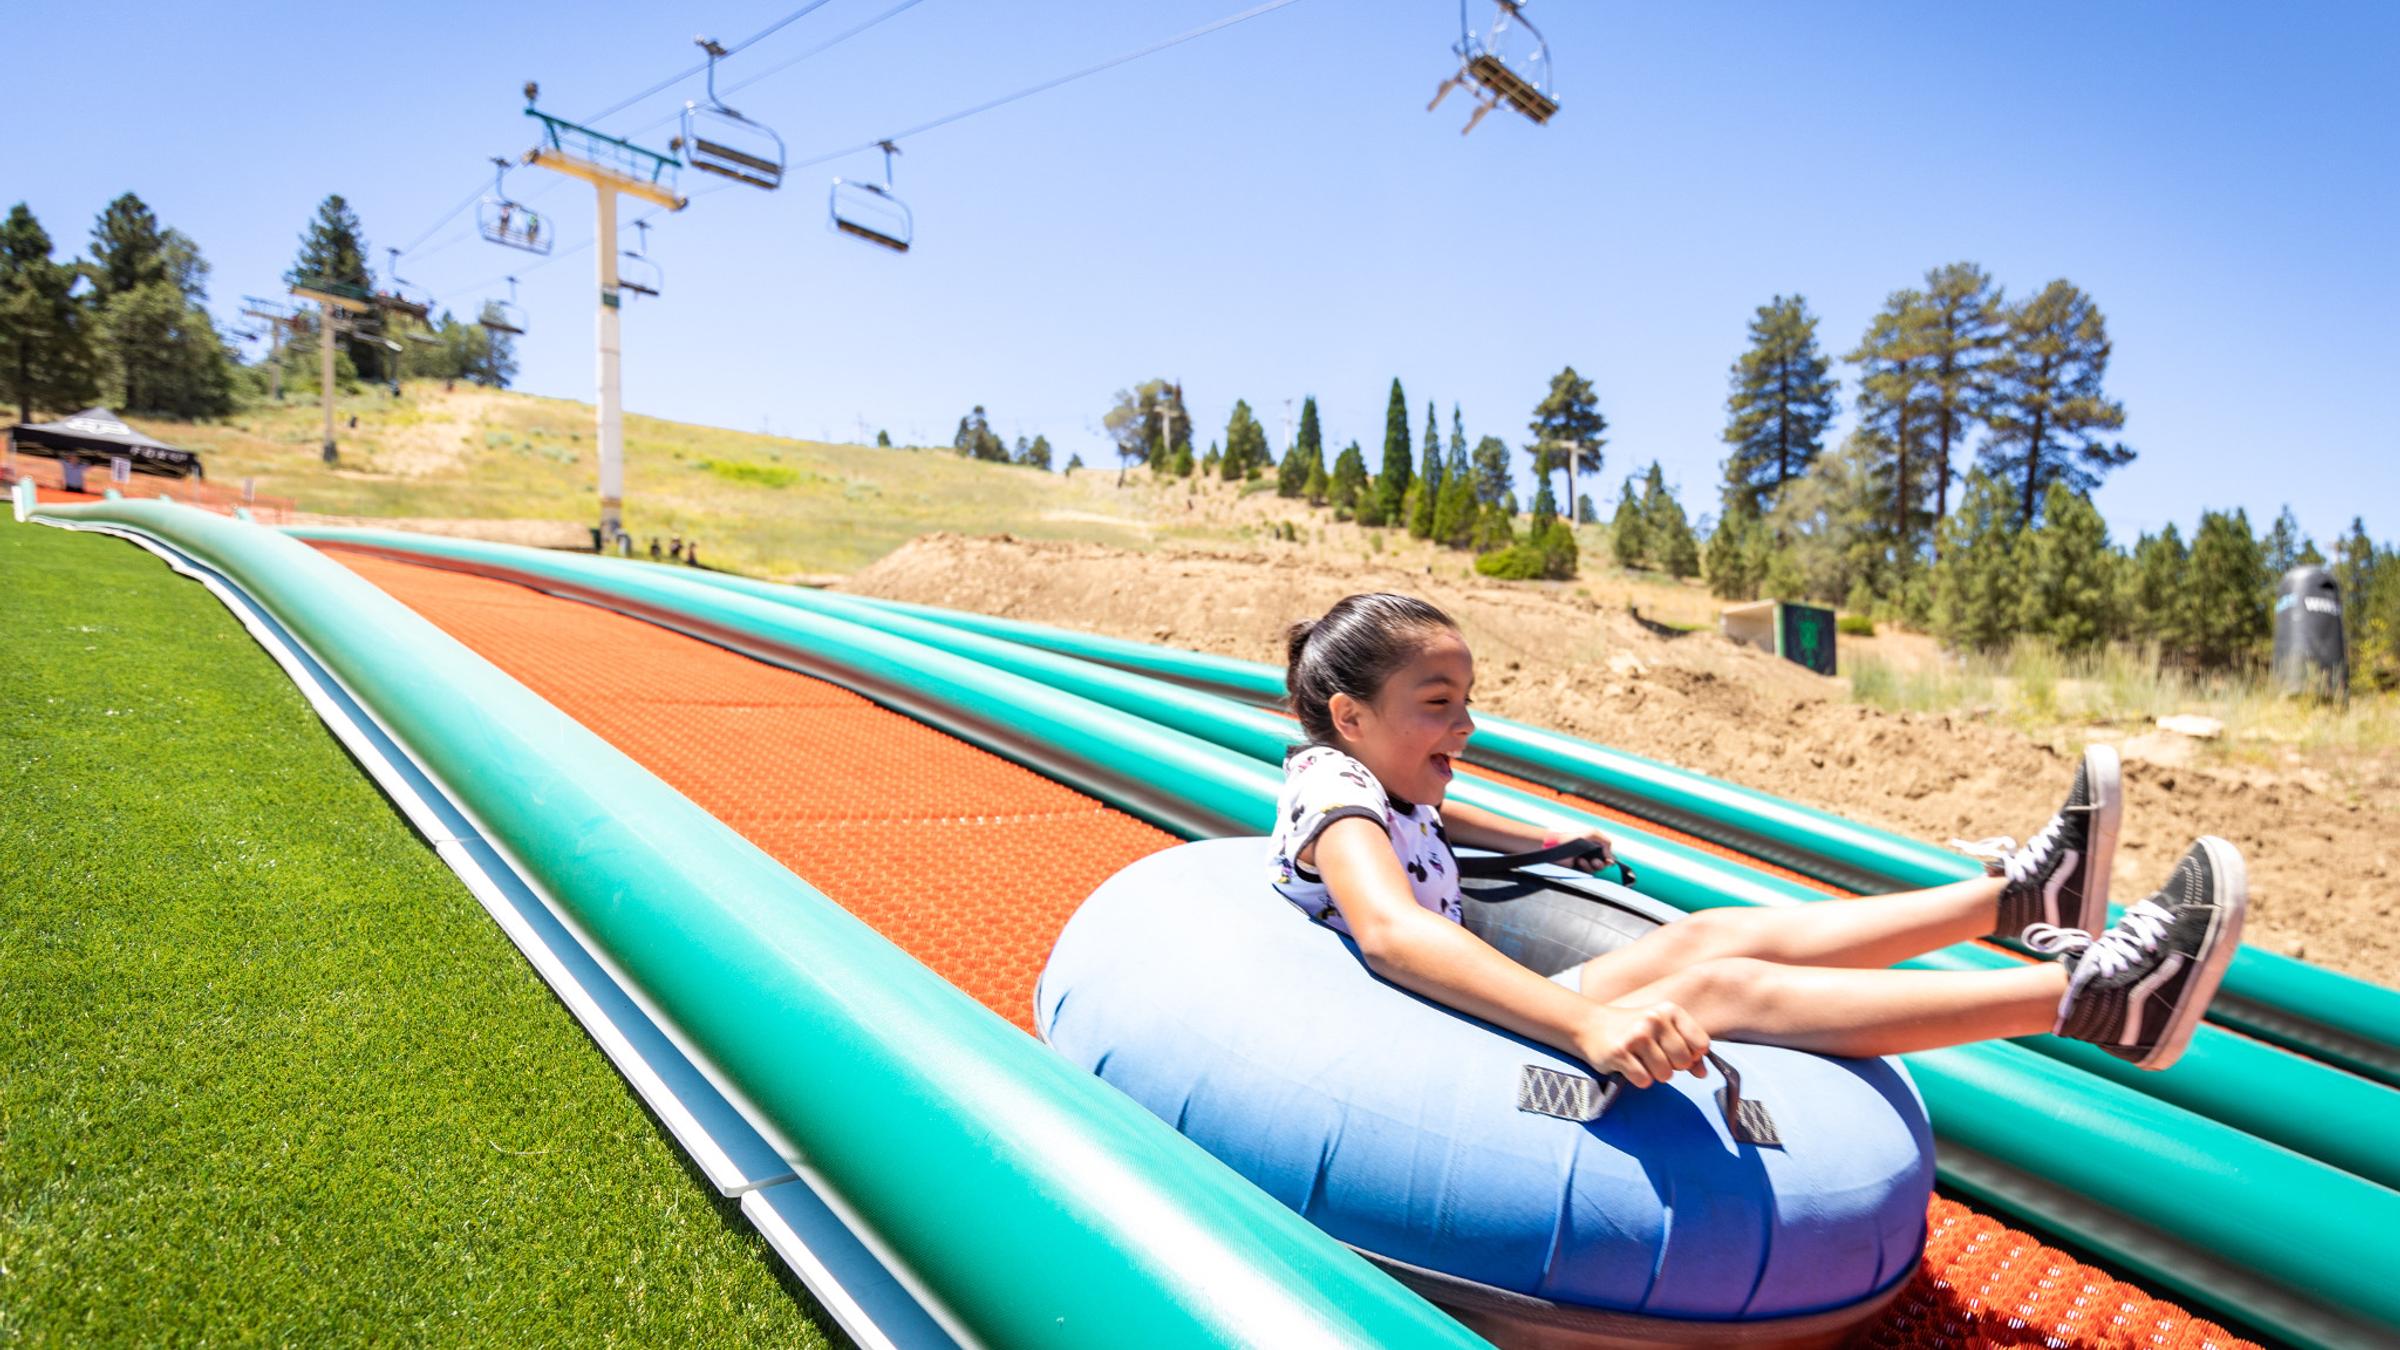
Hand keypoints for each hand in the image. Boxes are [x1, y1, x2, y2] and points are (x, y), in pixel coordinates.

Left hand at [1542, 827, 1615, 873]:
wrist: (1557, 845)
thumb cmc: (1573, 837)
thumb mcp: (1593, 834)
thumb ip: (1606, 842)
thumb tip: (1611, 858)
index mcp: (1596, 846)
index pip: (1608, 856)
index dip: (1609, 859)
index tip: (1608, 860)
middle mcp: (1592, 855)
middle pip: (1604, 865)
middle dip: (1601, 864)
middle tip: (1594, 861)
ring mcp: (1585, 862)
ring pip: (1596, 870)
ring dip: (1591, 866)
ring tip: (1582, 859)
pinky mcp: (1579, 869)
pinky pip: (1588, 873)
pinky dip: (1585, 867)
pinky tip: (1579, 861)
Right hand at [1576, 1001, 1709, 1089]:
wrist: (1589, 1024)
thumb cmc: (1632, 1029)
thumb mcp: (1662, 1030)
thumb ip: (1687, 1049)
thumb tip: (1703, 1073)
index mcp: (1669, 1011)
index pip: (1701, 1045)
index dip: (1692, 1056)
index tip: (1676, 1052)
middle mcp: (1654, 1019)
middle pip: (1684, 1062)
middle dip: (1672, 1067)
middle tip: (1654, 1057)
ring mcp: (1636, 1035)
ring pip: (1665, 1075)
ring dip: (1654, 1075)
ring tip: (1640, 1061)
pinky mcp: (1620, 1052)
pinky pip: (1644, 1080)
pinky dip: (1638, 1079)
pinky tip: (1628, 1066)